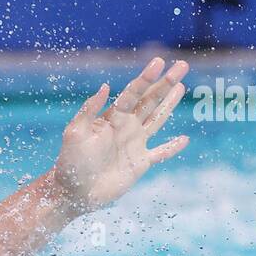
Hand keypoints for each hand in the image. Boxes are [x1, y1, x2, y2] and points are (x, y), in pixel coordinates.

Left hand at [52, 57, 189, 214]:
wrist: (74, 192)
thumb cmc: (70, 163)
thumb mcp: (75, 133)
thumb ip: (89, 110)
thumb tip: (106, 86)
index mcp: (112, 118)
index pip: (133, 94)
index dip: (146, 78)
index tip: (159, 62)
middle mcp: (125, 127)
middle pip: (150, 101)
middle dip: (165, 84)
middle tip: (181, 65)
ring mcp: (135, 144)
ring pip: (157, 119)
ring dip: (169, 104)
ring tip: (181, 86)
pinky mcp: (140, 163)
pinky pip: (161, 153)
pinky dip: (172, 147)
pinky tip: (184, 139)